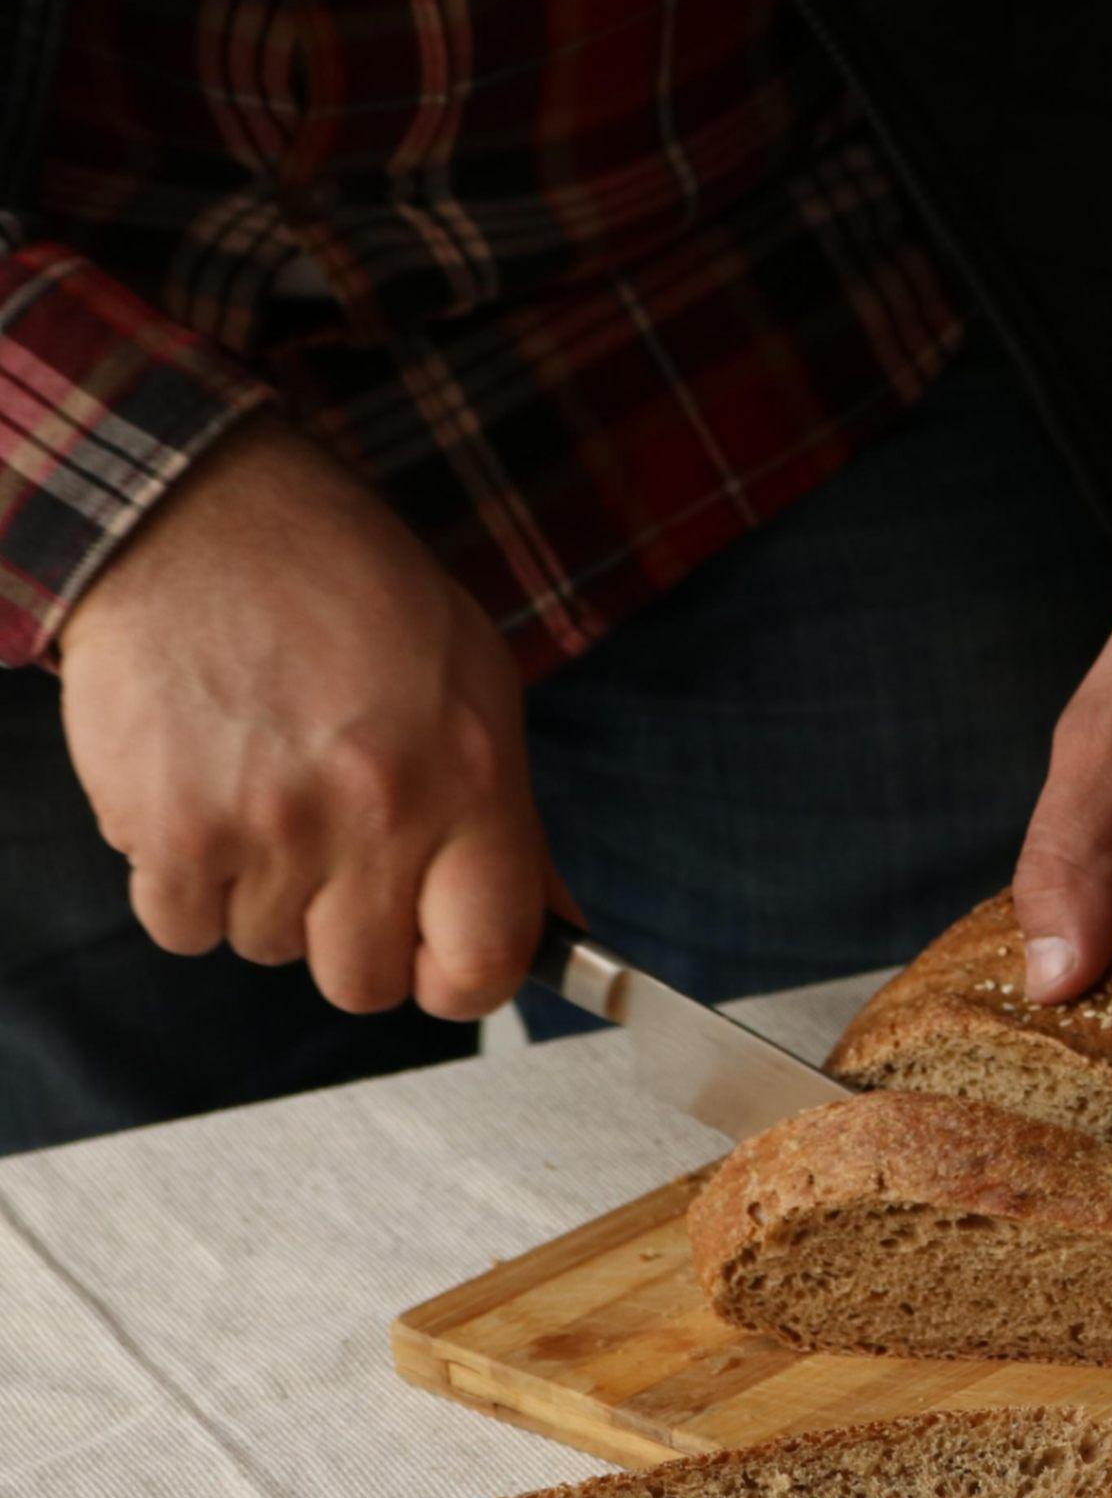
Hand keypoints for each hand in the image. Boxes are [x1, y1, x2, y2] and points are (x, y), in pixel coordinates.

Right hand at [59, 414, 547, 1018]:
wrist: (199, 514)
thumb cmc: (350, 596)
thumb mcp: (476, 686)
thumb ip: (512, 824)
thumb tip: (556, 936)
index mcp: (472, 783)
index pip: (486, 960)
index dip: (459, 982)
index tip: (438, 963)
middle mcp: (378, 815)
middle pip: (365, 983)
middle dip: (351, 941)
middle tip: (335, 862)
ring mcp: (270, 828)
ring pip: (270, 949)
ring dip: (265, 896)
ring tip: (266, 791)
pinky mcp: (170, 829)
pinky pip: (182, 927)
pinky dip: (186, 883)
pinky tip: (203, 798)